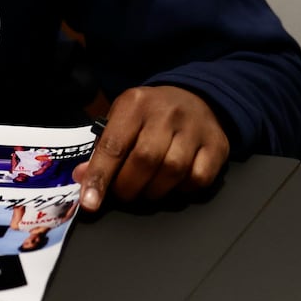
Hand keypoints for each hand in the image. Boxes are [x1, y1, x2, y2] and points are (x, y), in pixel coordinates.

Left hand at [72, 85, 228, 211]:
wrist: (196, 98)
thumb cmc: (150, 114)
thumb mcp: (121, 119)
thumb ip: (103, 148)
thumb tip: (83, 178)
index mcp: (135, 104)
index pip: (113, 145)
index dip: (100, 176)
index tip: (90, 203)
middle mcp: (166, 113)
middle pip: (144, 160)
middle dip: (128, 187)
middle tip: (122, 193)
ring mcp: (194, 129)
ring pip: (172, 171)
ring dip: (154, 191)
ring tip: (145, 190)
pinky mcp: (217, 145)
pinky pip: (199, 178)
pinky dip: (182, 190)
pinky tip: (173, 184)